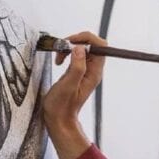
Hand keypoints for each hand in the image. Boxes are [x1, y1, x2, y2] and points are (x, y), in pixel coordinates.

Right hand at [41, 31, 106, 158]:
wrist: (58, 119)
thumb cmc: (62, 106)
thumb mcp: (68, 85)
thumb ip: (76, 66)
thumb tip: (80, 48)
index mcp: (95, 72)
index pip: (100, 46)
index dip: (86, 39)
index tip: (71, 42)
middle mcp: (93, 70)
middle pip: (92, 45)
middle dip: (76, 42)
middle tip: (61, 49)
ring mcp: (85, 71)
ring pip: (82, 49)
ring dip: (69, 47)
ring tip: (58, 57)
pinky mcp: (77, 72)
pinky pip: (76, 55)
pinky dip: (66, 53)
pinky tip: (59, 61)